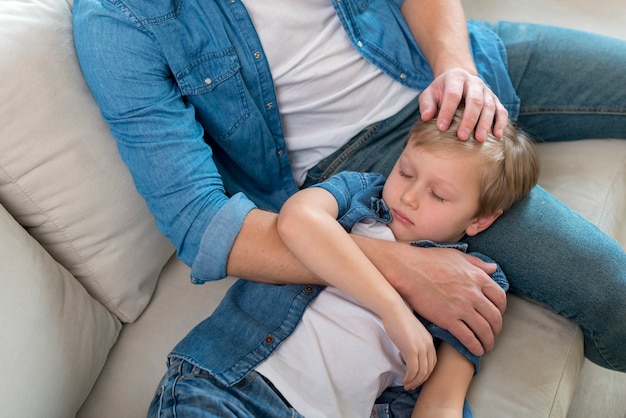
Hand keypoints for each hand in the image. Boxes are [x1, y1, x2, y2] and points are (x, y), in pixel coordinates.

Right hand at [381, 304, 436, 389]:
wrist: (393, 310)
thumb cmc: (398, 318)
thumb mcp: (411, 332)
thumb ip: (414, 343)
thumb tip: (409, 354)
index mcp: (429, 341)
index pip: (432, 363)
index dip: (425, 374)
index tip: (417, 379)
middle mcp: (428, 345)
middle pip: (429, 370)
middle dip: (420, 381)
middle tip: (411, 386)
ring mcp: (421, 348)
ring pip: (421, 372)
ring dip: (414, 382)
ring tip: (406, 385)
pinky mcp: (412, 350)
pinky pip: (413, 370)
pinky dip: (409, 378)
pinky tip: (404, 380)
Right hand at [383, 244, 505, 355]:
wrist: (408, 270)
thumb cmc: (429, 260)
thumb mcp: (457, 255)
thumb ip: (477, 263)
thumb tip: (493, 268)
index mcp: (477, 277)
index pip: (500, 298)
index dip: (501, 309)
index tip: (497, 315)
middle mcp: (473, 294)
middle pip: (495, 317)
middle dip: (497, 329)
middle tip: (493, 334)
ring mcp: (461, 308)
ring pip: (484, 330)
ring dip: (488, 341)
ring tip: (486, 346)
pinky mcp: (448, 319)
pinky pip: (468, 337)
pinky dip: (475, 346)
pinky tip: (476, 351)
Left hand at [419, 68, 508, 140]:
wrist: (458, 79)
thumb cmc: (442, 90)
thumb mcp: (429, 93)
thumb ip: (426, 104)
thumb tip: (425, 117)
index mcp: (456, 78)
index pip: (453, 94)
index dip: (447, 111)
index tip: (441, 128)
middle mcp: (474, 83)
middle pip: (475, 100)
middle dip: (469, 120)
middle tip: (462, 137)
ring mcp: (486, 91)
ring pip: (489, 106)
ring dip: (485, 123)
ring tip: (480, 139)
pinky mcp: (495, 100)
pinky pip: (501, 110)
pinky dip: (500, 123)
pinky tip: (497, 136)